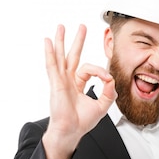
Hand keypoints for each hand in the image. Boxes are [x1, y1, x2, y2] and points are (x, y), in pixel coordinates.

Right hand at [42, 24, 116, 158]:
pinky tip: (47, 41)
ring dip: (60, 41)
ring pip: (61, 56)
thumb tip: (111, 78)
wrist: (71, 131)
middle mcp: (68, 80)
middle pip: (72, 56)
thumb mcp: (102, 105)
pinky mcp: (56, 83)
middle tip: (81, 27)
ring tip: (60, 27)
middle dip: (77, 41)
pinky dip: (49, 52)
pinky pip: (52, 65)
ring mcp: (61, 80)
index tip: (107, 78)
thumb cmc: (81, 122)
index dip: (100, 71)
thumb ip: (109, 92)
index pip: (89, 69)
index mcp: (77, 84)